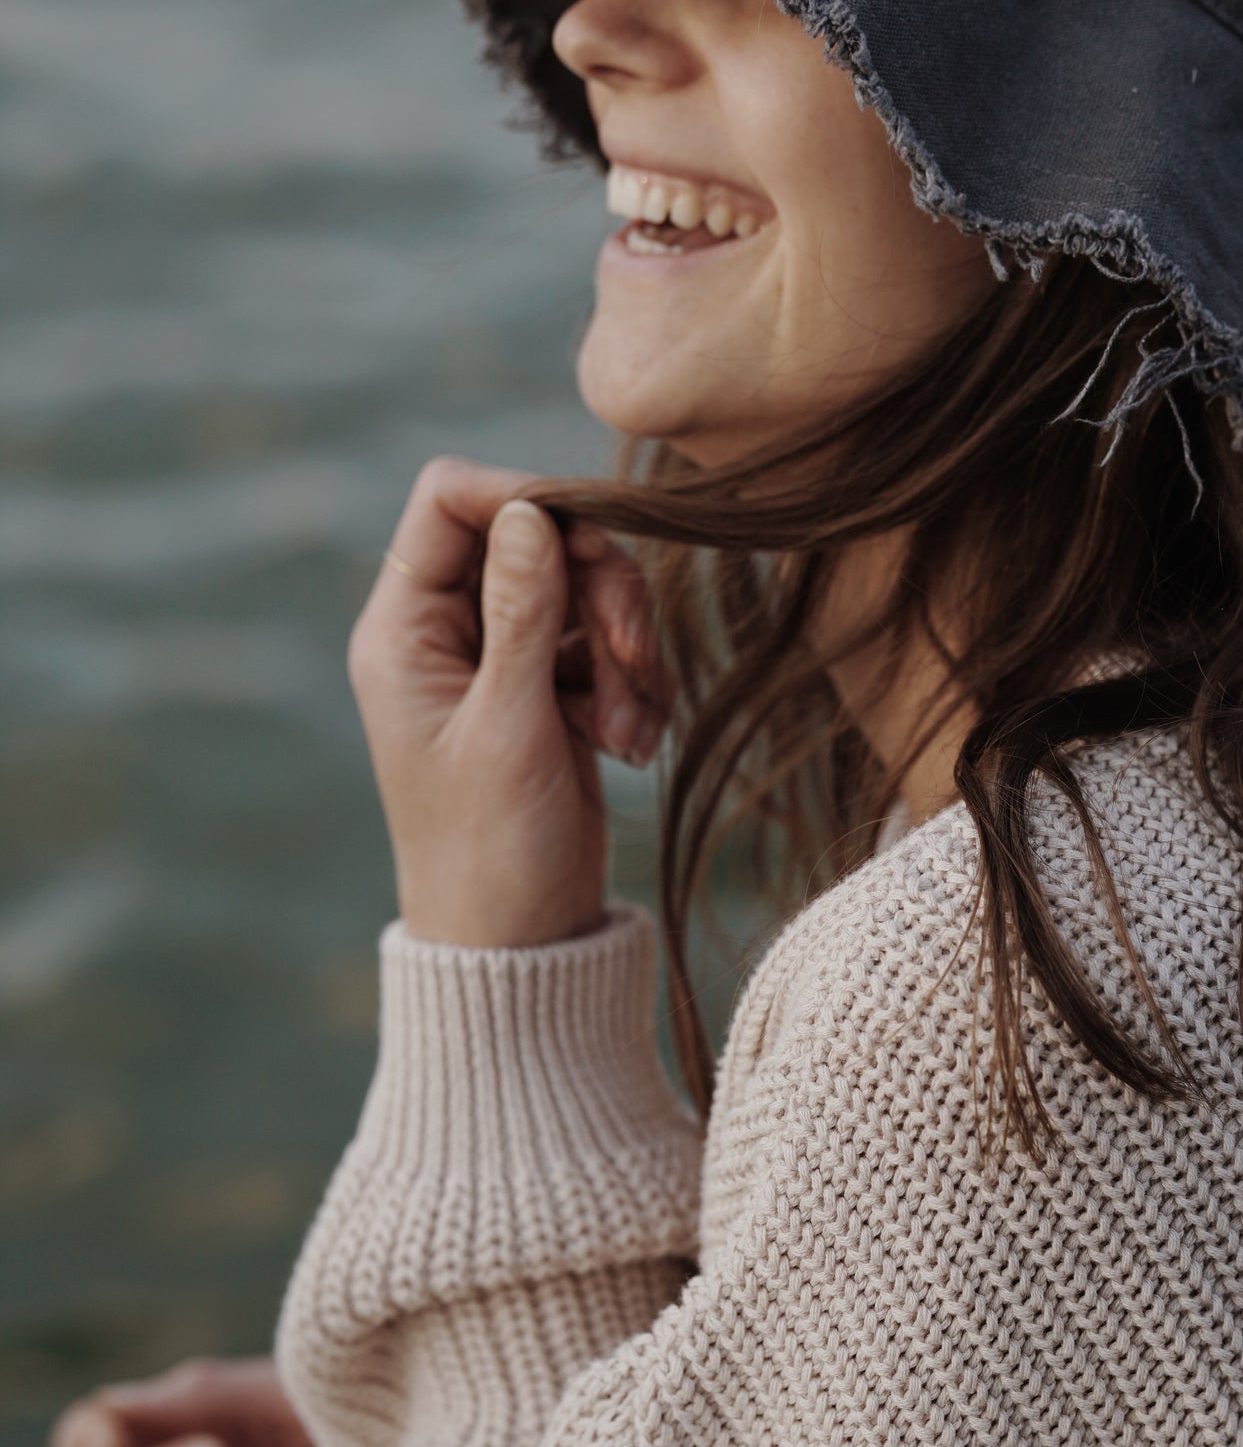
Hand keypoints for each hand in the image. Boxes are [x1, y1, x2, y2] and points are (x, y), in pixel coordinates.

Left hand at [347, 459, 671, 948]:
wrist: (519, 946)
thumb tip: (528, 510)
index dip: (525, 502)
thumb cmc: (492, 850)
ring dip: (629, 650)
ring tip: (631, 731)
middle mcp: (446, 635)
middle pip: (536, 537)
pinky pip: (609, 647)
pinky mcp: (553, 696)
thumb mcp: (511, 726)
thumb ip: (523, 612)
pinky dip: (636, 688)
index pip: (451, 499)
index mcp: (403, 631)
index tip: (589, 543)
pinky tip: (632, 747)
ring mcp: (503, 664)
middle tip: (632, 655)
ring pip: (586, 591)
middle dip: (601, 589)